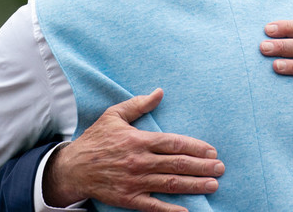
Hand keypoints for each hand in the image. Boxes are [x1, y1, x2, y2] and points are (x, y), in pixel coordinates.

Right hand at [43, 89, 224, 211]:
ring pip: (170, 183)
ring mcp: (134, 181)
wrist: (71, 168)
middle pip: (177, 164)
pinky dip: (170, 209)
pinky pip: (152, 205)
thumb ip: (138, 104)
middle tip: (220, 169)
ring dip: (194, 185)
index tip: (212, 151)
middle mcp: (139, 161)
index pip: (174, 143)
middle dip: (202, 167)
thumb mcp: (114, 116)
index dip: (196, 147)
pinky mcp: (128, 198)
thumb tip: (159, 92)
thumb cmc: (95, 140)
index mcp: (139, 140)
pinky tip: (187, 210)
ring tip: (212, 185)